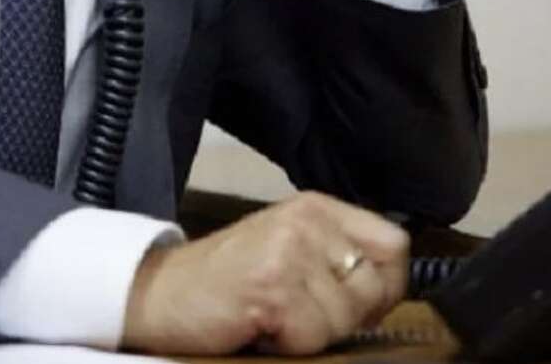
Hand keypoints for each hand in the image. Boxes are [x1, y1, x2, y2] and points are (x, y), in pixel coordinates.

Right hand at [122, 192, 409, 355]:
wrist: (157, 293)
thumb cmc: (224, 281)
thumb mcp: (287, 249)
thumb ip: (334, 256)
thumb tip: (388, 291)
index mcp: (316, 207)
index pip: (393, 245)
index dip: (384, 286)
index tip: (357, 307)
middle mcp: (306, 221)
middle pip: (374, 286)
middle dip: (345, 317)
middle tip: (298, 315)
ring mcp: (289, 251)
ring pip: (345, 318)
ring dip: (312, 333)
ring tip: (273, 318)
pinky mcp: (272, 286)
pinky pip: (311, 335)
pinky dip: (288, 344)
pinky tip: (259, 326)